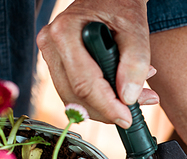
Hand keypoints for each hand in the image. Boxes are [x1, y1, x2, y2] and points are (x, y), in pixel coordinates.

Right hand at [37, 0, 158, 127]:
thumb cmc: (121, 6)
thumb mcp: (136, 29)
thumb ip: (135, 62)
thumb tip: (128, 98)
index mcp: (65, 33)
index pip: (84, 84)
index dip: (107, 106)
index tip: (127, 119)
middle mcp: (51, 45)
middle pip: (75, 96)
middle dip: (106, 110)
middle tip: (134, 112)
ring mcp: (51, 55)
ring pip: (74, 98)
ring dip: (105, 106)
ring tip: (135, 96)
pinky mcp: (58, 64)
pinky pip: (75, 91)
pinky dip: (99, 99)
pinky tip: (121, 90)